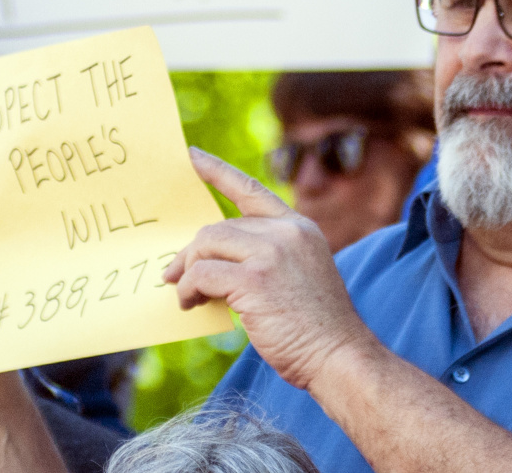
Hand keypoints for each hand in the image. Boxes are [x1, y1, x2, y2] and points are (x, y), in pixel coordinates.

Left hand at [164, 148, 375, 389]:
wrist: (337, 355)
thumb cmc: (314, 326)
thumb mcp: (298, 275)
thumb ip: (264, 257)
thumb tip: (209, 262)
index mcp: (299, 227)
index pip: (251, 190)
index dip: (217, 172)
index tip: (191, 156)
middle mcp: (286, 232)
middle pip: (218, 227)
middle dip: (191, 253)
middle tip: (174, 276)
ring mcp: (271, 252)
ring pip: (206, 246)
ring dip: (188, 272)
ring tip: (186, 295)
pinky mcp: (254, 279)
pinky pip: (202, 274)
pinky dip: (189, 290)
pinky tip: (191, 305)